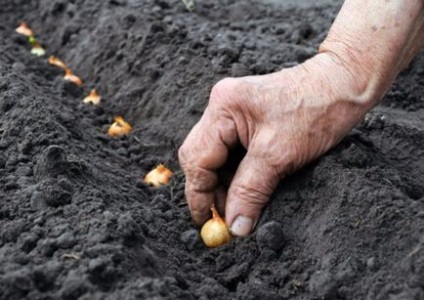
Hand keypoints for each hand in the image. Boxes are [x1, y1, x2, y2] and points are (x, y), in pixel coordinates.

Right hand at [179, 53, 373, 235]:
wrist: (343, 84)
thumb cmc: (316, 110)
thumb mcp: (279, 155)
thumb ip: (250, 191)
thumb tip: (235, 226)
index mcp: (223, 108)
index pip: (196, 158)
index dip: (199, 194)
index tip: (206, 222)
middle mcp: (222, 106)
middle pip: (200, 156)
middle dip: (210, 190)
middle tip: (224, 218)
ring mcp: (232, 112)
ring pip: (215, 157)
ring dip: (224, 184)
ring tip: (238, 207)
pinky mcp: (245, 119)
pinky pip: (231, 151)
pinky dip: (236, 173)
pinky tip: (246, 189)